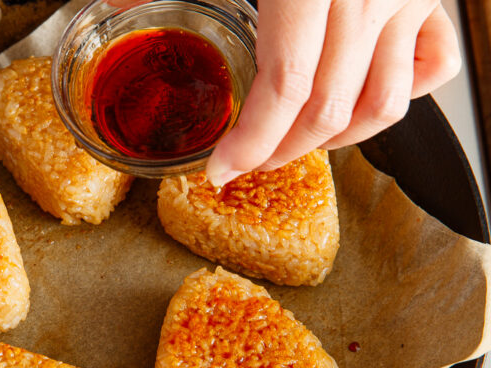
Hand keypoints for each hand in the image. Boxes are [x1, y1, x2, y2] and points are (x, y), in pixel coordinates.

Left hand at [206, 0, 460, 185]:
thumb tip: (121, 2)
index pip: (286, 88)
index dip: (252, 141)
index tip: (222, 168)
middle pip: (329, 109)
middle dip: (281, 150)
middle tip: (248, 162)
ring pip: (382, 106)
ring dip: (334, 141)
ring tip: (294, 144)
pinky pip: (429, 69)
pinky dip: (396, 97)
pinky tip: (356, 99)